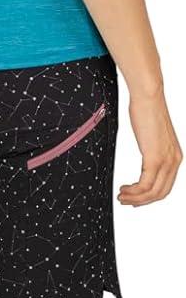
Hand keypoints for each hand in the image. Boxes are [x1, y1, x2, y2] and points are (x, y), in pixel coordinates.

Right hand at [118, 83, 182, 205]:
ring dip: (135, 198)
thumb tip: (146, 160)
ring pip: (153, 193)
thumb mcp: (152, 137)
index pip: (166, 186)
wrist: (148, 96)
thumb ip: (153, 151)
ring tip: (121, 196)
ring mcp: (166, 161)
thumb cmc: (147, 111)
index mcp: (175, 157)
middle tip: (125, 200)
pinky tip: (123, 188)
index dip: (150, 197)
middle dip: (142, 201)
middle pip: (160, 193)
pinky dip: (133, 192)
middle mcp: (174, 161)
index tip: (135, 198)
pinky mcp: (155, 159)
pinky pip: (145, 186)